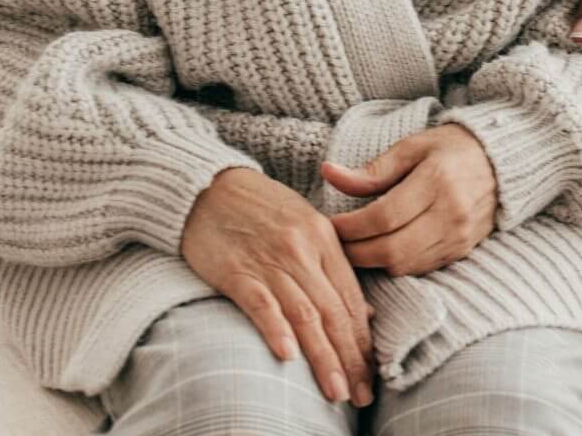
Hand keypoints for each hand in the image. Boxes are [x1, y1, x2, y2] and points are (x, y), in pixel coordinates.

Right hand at [181, 166, 376, 408]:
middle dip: (350, 358)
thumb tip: (366, 314)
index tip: (373, 373)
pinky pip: (261, 303)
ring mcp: (269, 261)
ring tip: (337, 390)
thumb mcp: (307, 226)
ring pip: (304, 315)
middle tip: (362, 393)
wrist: (207, 187)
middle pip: (333, 312)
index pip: (350, 298)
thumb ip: (335, 268)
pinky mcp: (236, 271)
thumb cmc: (261, 210)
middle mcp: (302, 251)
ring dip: (323, 357)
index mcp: (324, 239)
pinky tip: (287, 356)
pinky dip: (276, 330)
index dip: (363, 340)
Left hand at [322, 124, 496, 274]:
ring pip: (404, 265)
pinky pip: (420, 269)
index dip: (350, 226)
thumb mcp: (411, 147)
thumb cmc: (452, 149)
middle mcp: (451, 213)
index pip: (383, 216)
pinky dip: (396, 265)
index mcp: (436, 180)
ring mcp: (459, 236)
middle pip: (391, 249)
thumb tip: (329, 173)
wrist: (503, 161)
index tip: (330, 223)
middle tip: (335, 243)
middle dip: (355, 252)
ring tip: (355, 248)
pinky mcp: (463, 250)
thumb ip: (372, 169)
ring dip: (373, 262)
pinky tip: (383, 251)